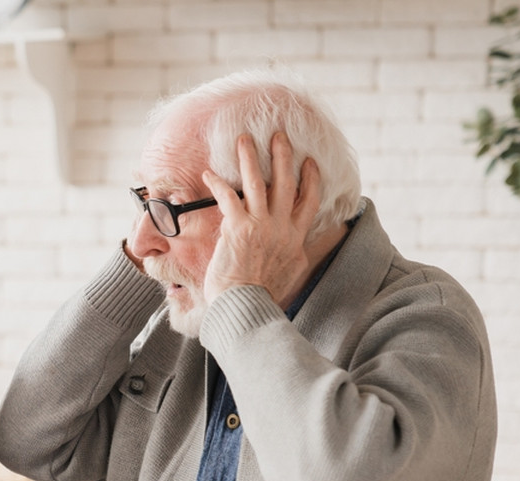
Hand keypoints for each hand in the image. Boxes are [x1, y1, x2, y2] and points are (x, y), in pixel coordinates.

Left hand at [203, 132, 320, 308]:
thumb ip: (295, 253)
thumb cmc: (264, 295)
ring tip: (244, 139)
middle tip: (279, 135)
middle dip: (283, 156)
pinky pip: (227, 197)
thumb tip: (299, 246)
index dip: (311, 179)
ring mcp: (261, 225)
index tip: (309, 162)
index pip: (310, 201)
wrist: (247, 306)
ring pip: (258, 182)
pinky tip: (208, 173)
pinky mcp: (238, 228)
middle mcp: (282, 227)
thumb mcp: (291, 272)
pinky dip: (217, 183)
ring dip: (250, 158)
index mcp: (296, 238)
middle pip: (286, 183)